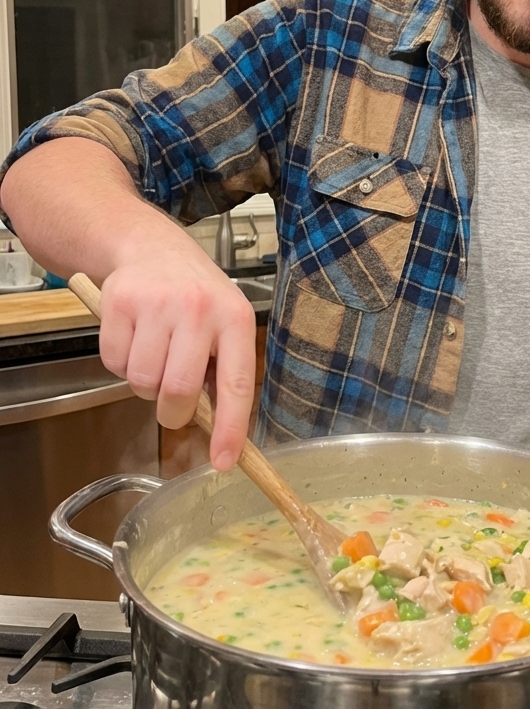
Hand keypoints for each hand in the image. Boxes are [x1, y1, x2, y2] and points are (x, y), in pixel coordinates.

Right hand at [98, 236, 255, 470]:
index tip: (224, 462)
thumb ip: (222, 370)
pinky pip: (113, 364)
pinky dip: (120, 364)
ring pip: (143, 382)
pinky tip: (134, 339)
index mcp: (234, 319)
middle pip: (179, 392)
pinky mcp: (120, 302)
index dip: (230, 429)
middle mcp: (198, 309)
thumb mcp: (223, 322)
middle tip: (173, 400)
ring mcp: (157, 303)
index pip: (236, 384)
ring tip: (155, 355)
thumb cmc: (194, 295)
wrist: (150, 246)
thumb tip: (220, 431)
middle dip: (172, 411)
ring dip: (145, 385)